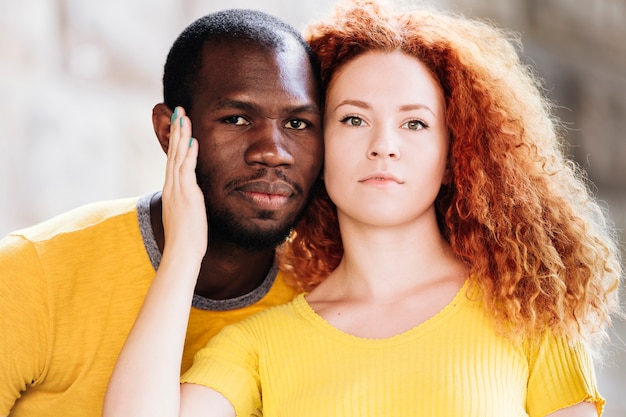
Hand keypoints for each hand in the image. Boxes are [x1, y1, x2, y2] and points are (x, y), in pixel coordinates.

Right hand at [161, 106, 207, 261]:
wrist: (182, 252)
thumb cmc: (186, 239)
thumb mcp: (186, 215)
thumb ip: (188, 203)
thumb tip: (192, 200)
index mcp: (172, 190)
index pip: (173, 159)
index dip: (176, 140)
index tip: (179, 124)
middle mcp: (171, 186)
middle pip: (173, 152)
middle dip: (176, 130)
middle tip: (178, 110)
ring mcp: (177, 190)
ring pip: (178, 156)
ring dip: (181, 135)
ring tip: (183, 116)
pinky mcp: (186, 195)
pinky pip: (186, 170)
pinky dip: (189, 154)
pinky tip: (192, 140)